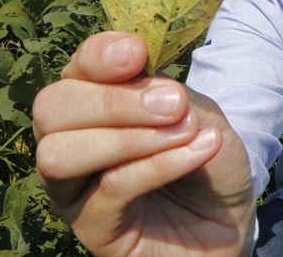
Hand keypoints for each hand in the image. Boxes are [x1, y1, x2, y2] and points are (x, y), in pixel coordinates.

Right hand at [33, 32, 255, 256]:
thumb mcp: (198, 112)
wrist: (231, 217)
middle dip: (113, 101)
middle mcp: (70, 143)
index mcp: (93, 103)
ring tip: (185, 130)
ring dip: (128, 136)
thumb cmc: (208, 157)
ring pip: (61, 154)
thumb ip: (167, 93)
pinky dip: (158, 165)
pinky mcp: (92, 229)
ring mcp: (74, 189)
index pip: (74, 70)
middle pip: (52, 109)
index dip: (97, 56)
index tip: (136, 54)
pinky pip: (109, 190)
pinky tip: (197, 152)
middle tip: (173, 103)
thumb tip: (141, 77)